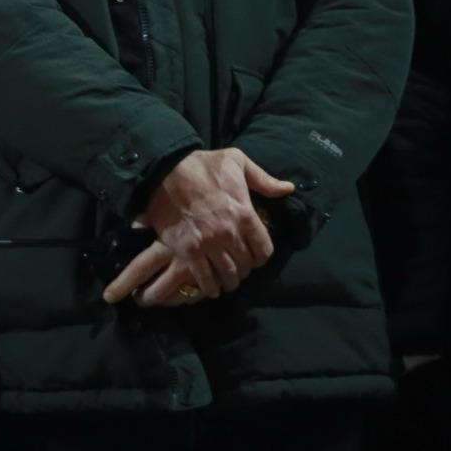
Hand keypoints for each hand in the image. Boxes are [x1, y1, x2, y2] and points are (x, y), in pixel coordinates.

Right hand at [104, 148, 292, 308]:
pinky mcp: (186, 250)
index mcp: (244, 213)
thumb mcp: (236, 161)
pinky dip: (209, 287)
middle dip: (244, 269)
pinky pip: (203, 277)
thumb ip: (264, 179)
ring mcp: (207, 243)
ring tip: (226, 282)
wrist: (162, 170)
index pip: (264, 250)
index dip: (261, 257)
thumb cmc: (200, 164)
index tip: (254, 257)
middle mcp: (228, 233)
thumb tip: (288, 189)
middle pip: (246, 264)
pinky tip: (210, 288)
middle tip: (239, 270)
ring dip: (229, 281)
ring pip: (227, 274)